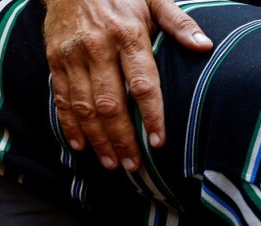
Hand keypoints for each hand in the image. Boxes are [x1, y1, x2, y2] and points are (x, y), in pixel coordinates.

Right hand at [43, 0, 212, 170]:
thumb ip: (180, 24)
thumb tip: (206, 47)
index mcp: (127, 35)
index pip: (142, 84)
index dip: (151, 116)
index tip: (159, 142)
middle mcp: (97, 48)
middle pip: (111, 104)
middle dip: (123, 139)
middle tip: (134, 166)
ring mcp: (72, 56)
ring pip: (84, 107)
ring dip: (98, 140)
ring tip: (112, 164)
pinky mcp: (54, 60)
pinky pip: (61, 98)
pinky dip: (69, 126)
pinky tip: (81, 146)